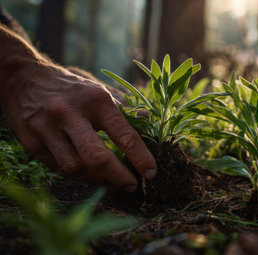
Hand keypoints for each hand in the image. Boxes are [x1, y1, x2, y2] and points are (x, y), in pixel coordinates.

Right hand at [2, 65, 156, 191]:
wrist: (24, 79)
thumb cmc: (72, 90)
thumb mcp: (100, 92)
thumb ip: (124, 111)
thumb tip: (150, 124)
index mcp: (95, 99)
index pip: (124, 135)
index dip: (141, 158)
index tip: (151, 173)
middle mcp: (70, 113)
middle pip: (98, 158)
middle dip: (119, 177)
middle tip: (133, 186)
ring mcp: (47, 128)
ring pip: (75, 168)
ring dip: (98, 180)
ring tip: (112, 183)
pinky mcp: (31, 142)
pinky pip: (58, 168)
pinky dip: (78, 176)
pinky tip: (91, 176)